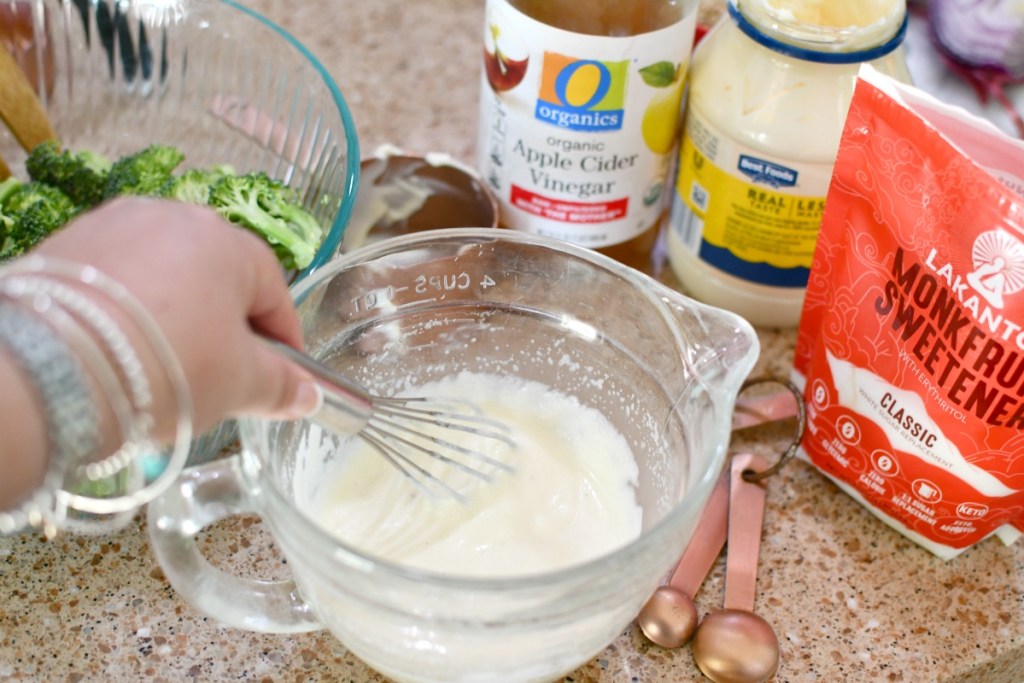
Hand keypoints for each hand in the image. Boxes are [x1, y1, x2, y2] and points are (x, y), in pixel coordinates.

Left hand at [35, 197, 318, 438]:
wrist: (50, 372)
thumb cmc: (169, 368)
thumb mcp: (239, 384)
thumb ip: (281, 385)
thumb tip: (308, 394)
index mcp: (229, 241)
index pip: (274, 292)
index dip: (282, 341)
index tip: (281, 377)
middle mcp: (174, 216)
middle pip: (217, 278)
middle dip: (224, 326)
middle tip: (219, 377)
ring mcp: (114, 224)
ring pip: (164, 275)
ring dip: (173, 315)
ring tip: (162, 366)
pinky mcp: (65, 243)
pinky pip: (116, 278)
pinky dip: (126, 310)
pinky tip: (119, 350)